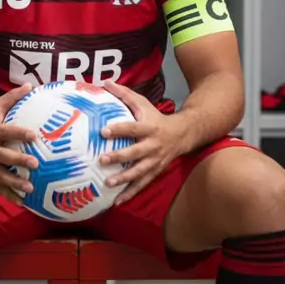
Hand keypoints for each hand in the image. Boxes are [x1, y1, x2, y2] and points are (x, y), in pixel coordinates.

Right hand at [0, 83, 38, 204]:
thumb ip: (11, 98)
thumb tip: (30, 85)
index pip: (5, 132)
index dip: (19, 134)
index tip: (34, 135)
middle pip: (2, 157)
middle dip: (18, 161)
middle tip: (35, 164)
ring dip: (14, 183)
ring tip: (30, 188)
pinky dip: (9, 196)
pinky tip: (23, 202)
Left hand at [99, 81, 182, 205]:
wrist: (182, 134)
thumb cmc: (156, 118)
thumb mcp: (143, 104)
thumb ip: (124, 94)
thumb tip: (105, 82)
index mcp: (149, 128)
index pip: (132, 128)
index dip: (119, 130)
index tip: (103, 131)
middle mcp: (152, 146)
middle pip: (135, 153)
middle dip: (119, 157)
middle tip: (102, 159)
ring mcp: (155, 161)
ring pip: (139, 172)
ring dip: (124, 179)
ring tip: (107, 183)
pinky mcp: (155, 172)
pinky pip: (142, 185)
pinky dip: (130, 193)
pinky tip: (116, 201)